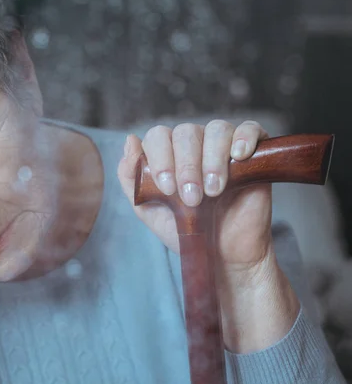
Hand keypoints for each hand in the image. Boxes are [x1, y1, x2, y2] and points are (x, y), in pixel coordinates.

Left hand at [117, 120, 272, 276]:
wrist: (223, 254)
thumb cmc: (184, 230)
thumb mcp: (148, 209)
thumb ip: (131, 178)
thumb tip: (130, 140)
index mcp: (168, 153)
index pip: (158, 136)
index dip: (160, 158)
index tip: (167, 189)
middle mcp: (194, 144)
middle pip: (186, 132)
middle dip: (186, 166)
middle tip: (192, 198)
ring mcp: (223, 145)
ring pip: (216, 129)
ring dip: (212, 160)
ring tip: (213, 191)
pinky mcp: (253, 153)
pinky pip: (250, 129)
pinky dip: (244, 137)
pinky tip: (239, 156)